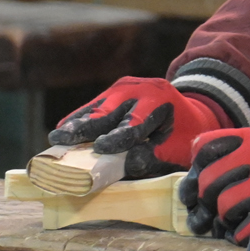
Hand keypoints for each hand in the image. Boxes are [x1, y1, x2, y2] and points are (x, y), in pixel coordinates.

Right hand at [49, 77, 226, 177]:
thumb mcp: (176, 148)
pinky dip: (79, 117)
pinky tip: (62, 129)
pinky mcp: (115, 91)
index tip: (100, 148)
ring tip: (57, 136)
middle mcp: (141, 89)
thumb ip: (153, 156)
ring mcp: (126, 87)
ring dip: (76, 123)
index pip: (136, 123)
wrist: (191, 111)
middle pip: (109, 111)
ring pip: (97, 107)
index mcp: (160, 101)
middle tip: (63, 139)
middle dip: (86, 127)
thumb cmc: (183, 135)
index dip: (118, 137)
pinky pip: (95, 106)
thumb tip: (125, 163)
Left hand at [179, 129, 249, 243]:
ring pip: (221, 210)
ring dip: (228, 220)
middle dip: (209, 203)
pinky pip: (239, 232)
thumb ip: (232, 160)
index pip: (201, 150)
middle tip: (224, 211)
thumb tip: (190, 187)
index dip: (198, 172)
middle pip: (206, 184)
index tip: (206, 185)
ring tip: (247, 217)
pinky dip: (244, 235)